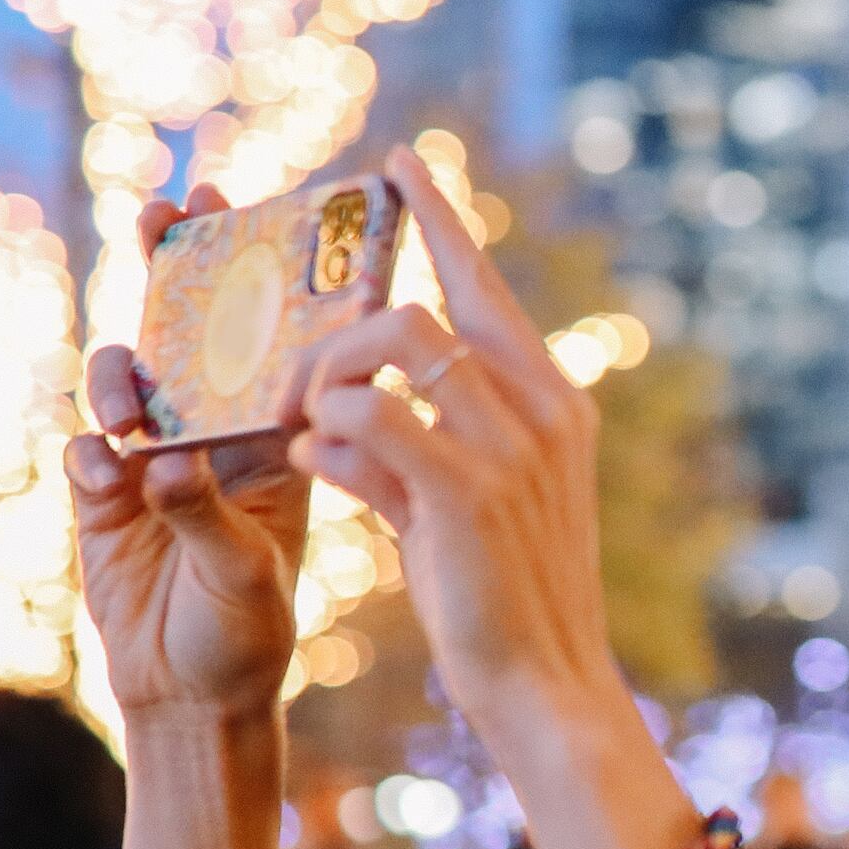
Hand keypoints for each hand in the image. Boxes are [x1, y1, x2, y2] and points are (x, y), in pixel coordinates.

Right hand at [67, 197, 313, 727]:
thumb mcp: (251, 577)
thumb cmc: (249, 635)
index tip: (252, 211)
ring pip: (128, 381)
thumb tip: (163, 466)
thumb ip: (208, 518)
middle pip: (190, 333)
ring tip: (128, 397)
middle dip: (173, 267)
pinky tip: (103, 469)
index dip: (262, 274)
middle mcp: (215, 435)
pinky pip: (87, 454)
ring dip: (121, 370)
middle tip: (160, 212)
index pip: (272, 341)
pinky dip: (90, 455)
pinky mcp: (101, 497)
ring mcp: (152, 460)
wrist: (191, 699)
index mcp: (276, 440)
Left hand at [299, 148, 706, 848]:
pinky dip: (325, 437)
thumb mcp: (460, 511)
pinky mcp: (466, 489)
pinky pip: (365, 417)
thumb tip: (324, 430)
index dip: (440, 219)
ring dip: (323, 381)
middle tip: (294, 382)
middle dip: (335, 333)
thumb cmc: (500, 603)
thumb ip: (407, 454)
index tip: (399, 162)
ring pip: (389, 346)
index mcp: (554, 402)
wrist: (544, 686)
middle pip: (420, 307)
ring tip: (299, 430)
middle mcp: (540, 408)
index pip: (485, 288)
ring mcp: (509, 445)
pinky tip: (312, 468)